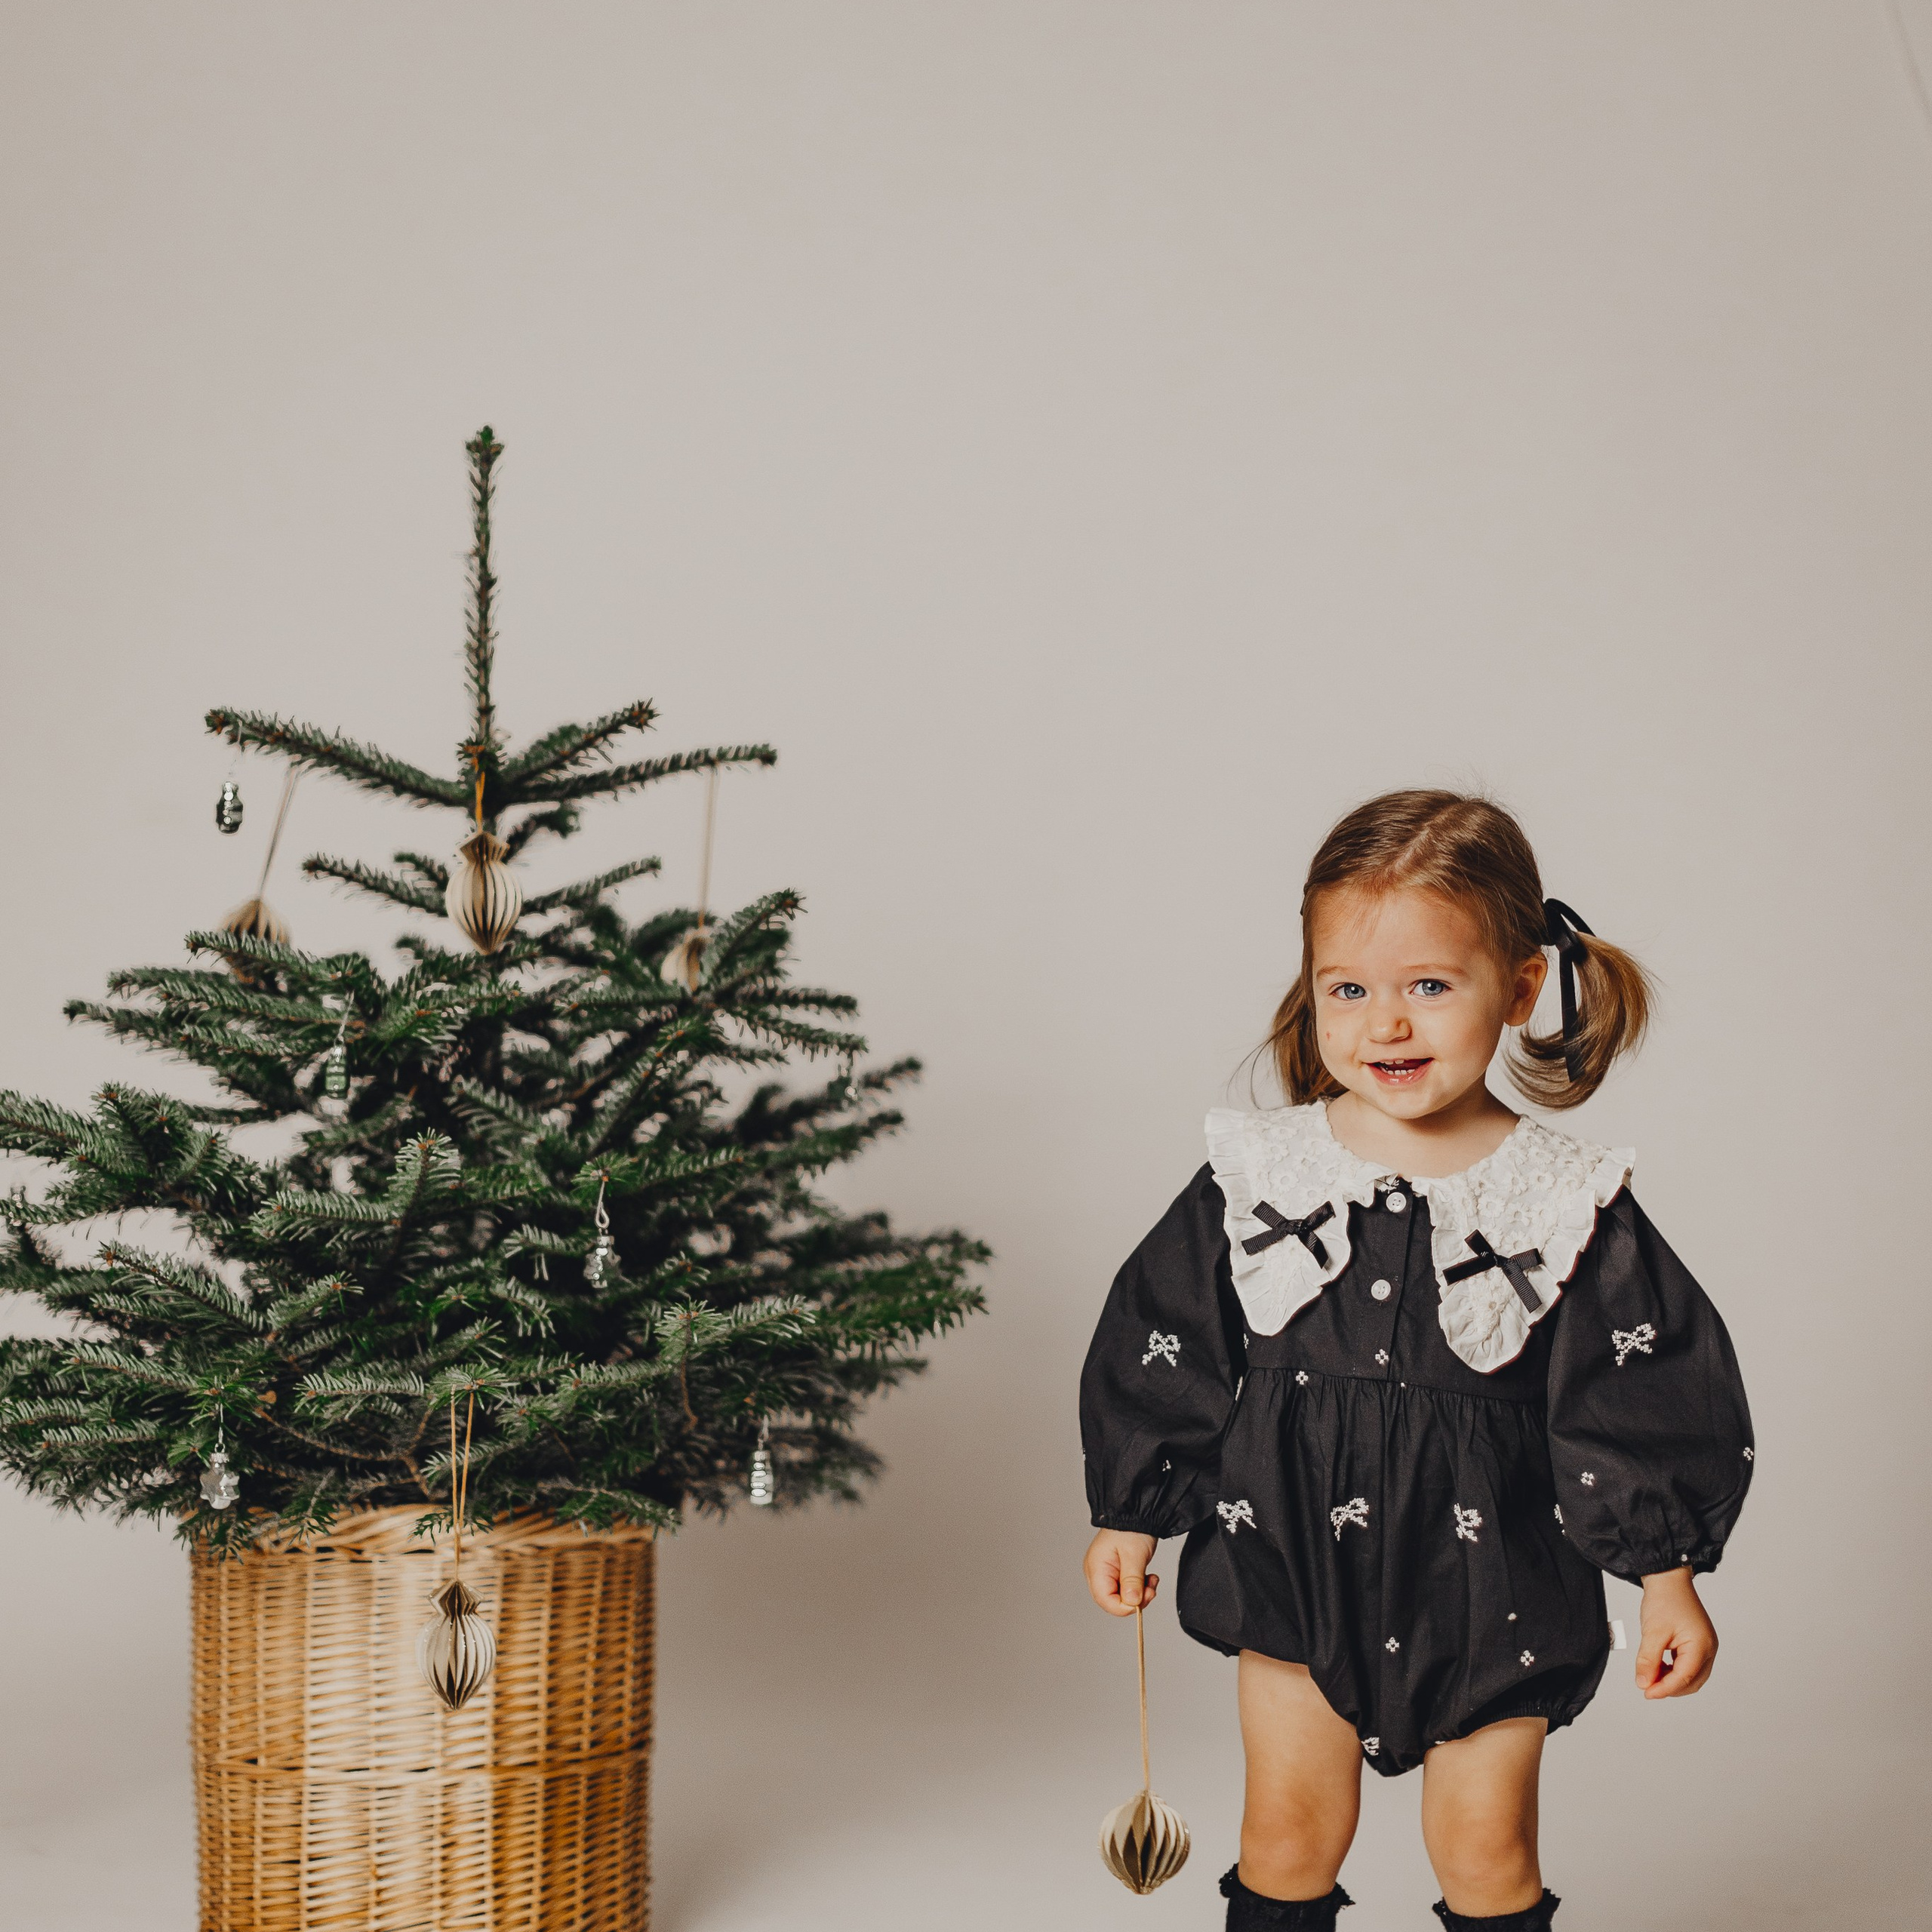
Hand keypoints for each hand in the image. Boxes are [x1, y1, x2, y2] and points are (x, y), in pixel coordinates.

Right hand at [1084, 1528, 1158, 1615]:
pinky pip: (1127, 1588)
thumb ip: (1132, 1580)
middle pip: (1113, 1601)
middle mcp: (1098, 1572)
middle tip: (1150, 1590)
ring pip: (1122, 1596)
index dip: (1124, 1607)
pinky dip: (1140, 1587)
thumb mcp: (1134, 1555)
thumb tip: (1132, 1603)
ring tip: (1151, 1580)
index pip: (1105, 1600)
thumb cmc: (1131, 1528)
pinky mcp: (1117, 1571)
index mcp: (1096, 1568)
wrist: (1137, 1513)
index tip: (1141, 1601)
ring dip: (1139, 1593)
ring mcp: (1107, 1572)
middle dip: (1134, 1600)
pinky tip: (1148, 1577)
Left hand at [1635, 1566, 1717, 1697]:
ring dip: (1671, 1679)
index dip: (1665, 1689)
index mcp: (1701, 1646)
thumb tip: (1643, 1683)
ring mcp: (1705, 1646)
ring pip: (1691, 1675)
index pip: (1685, 1677)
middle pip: (1692, 1681)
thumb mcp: (1652, 1631)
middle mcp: (1708, 1649)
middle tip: (1647, 1687)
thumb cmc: (1664, 1600)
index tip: (1646, 1693)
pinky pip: (1688, 1665)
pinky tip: (1658, 1666)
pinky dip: (1674, 1670)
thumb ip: (1648, 1659)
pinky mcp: (1698, 1643)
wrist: (1668, 1578)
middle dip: (1669, 1687)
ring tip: (1651, 1675)